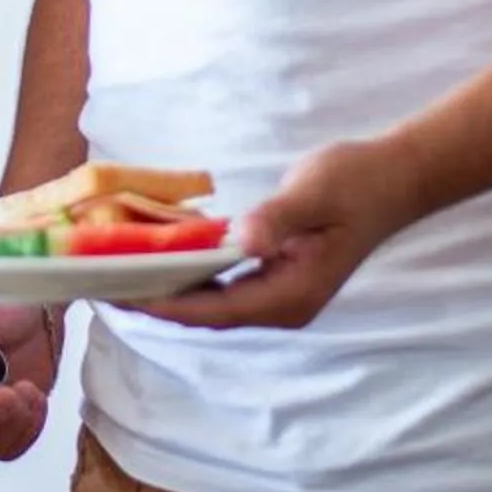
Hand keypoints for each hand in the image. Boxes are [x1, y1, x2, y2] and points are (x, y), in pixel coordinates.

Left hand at [139, 139, 404, 329]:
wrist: (393, 177)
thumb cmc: (355, 182)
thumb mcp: (315, 193)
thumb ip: (277, 218)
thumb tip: (241, 240)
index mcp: (291, 295)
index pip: (214, 311)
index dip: (165, 305)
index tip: (120, 295)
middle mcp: (281, 305)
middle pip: (205, 314)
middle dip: (154, 302)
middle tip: (99, 284)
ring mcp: (278, 294)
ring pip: (210, 302)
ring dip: (167, 290)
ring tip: (115, 274)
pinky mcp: (274, 276)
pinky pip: (221, 284)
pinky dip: (188, 274)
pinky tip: (157, 257)